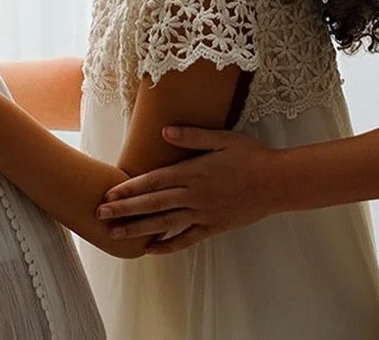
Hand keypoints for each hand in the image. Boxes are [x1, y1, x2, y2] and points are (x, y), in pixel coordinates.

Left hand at [95, 127, 279, 253]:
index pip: (154, 181)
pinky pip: (187, 239)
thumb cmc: (250, 156)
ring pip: (165, 223)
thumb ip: (193, 135)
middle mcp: (194, 196)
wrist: (277, 183)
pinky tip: (151, 249)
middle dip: (125, 210)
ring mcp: (203, 214)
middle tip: (100, 215)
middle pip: (153, 204)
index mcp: (193, 172)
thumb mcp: (223, 138)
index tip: (109, 194)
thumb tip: (165, 130)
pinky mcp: (214, 227)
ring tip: (116, 235)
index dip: (130, 188)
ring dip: (138, 229)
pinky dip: (168, 245)